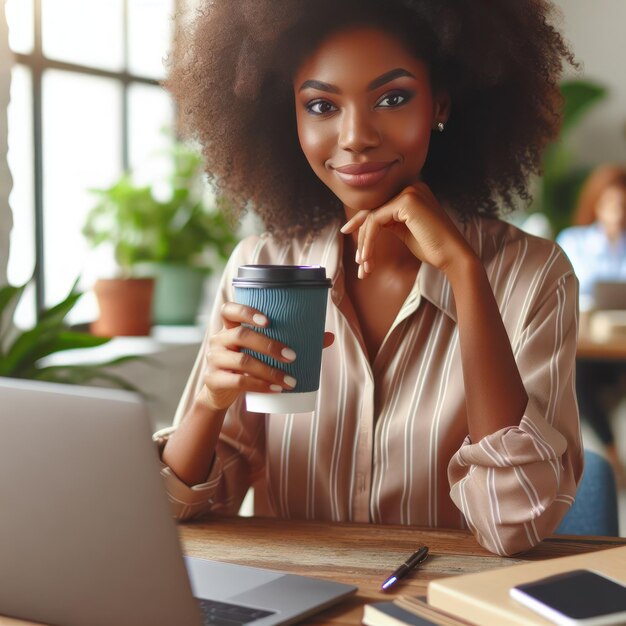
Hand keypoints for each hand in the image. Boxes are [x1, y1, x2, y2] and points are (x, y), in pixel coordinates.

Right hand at [204, 302, 333, 410]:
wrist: (220, 393)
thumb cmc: (247, 365)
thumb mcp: (261, 352)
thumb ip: (291, 342)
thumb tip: (328, 337)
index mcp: (229, 327)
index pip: (229, 310)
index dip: (246, 311)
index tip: (269, 321)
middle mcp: (219, 340)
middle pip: (242, 335)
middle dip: (269, 345)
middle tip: (292, 356)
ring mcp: (214, 360)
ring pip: (242, 360)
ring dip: (269, 371)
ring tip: (291, 380)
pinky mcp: (214, 380)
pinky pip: (239, 381)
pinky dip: (260, 385)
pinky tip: (276, 389)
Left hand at [340, 182, 471, 277]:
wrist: (452, 256)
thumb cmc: (432, 248)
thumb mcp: (405, 231)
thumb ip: (389, 222)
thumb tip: (367, 223)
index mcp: (413, 193)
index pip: (380, 205)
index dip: (361, 220)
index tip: (347, 232)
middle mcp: (411, 187)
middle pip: (374, 210)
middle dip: (362, 236)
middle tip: (358, 260)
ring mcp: (409, 192)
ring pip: (372, 218)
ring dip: (365, 243)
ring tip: (364, 265)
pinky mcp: (407, 202)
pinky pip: (376, 221)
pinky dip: (369, 241)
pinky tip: (367, 257)